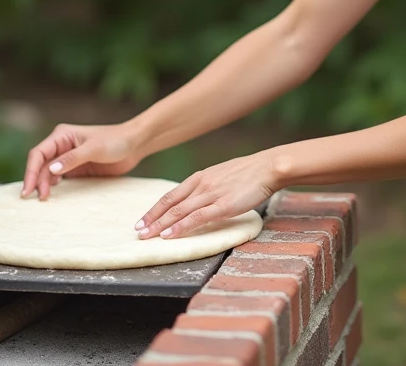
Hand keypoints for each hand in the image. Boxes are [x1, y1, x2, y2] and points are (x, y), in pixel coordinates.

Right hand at [21, 122, 143, 199]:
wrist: (134, 144)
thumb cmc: (115, 141)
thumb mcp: (94, 149)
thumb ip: (72, 159)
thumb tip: (51, 170)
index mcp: (62, 135)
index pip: (38, 154)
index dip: (31, 171)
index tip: (28, 189)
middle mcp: (61, 145)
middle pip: (41, 164)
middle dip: (37, 180)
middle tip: (39, 198)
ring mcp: (68, 157)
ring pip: (48, 172)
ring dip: (44, 184)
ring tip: (43, 198)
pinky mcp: (76, 167)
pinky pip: (59, 178)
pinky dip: (53, 186)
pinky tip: (52, 194)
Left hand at [135, 150, 281, 239]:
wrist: (267, 167)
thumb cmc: (248, 173)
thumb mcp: (221, 175)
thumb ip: (207, 186)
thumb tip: (197, 199)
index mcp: (200, 177)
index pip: (170, 195)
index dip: (154, 209)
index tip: (142, 220)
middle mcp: (201, 185)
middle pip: (169, 204)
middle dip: (152, 219)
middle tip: (137, 232)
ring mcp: (211, 195)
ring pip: (179, 211)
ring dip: (160, 225)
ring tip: (147, 237)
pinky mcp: (223, 205)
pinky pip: (197, 218)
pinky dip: (181, 227)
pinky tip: (170, 235)